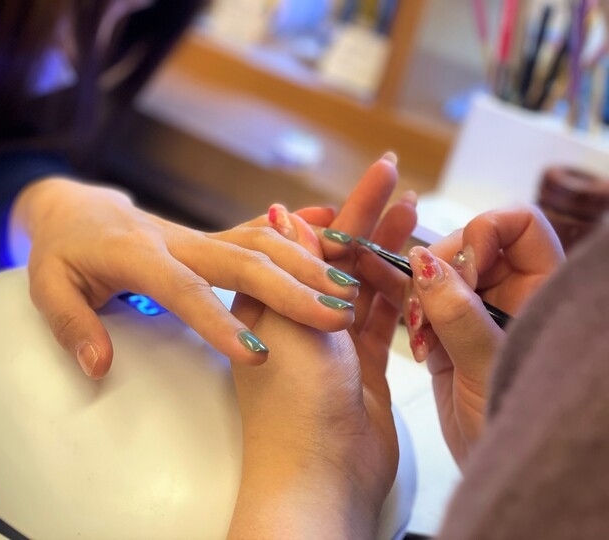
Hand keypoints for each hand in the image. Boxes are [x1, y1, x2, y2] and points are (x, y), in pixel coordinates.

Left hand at [8, 177, 359, 377]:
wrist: (77, 209)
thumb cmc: (62, 253)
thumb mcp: (48, 288)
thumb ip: (73, 326)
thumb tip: (99, 368)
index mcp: (136, 255)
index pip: (182, 289)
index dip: (220, 321)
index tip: (258, 354)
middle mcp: (176, 240)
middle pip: (242, 260)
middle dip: (291, 289)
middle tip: (336, 319)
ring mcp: (198, 235)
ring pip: (261, 243)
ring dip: (306, 265)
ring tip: (348, 293)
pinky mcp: (210, 236)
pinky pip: (260, 235)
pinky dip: (300, 238)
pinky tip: (338, 242)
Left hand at [228, 156, 417, 537]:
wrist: (320, 476)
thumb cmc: (292, 404)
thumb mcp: (290, 323)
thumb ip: (292, 269)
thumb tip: (280, 212)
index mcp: (261, 304)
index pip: (298, 243)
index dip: (332, 210)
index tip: (358, 180)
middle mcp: (293, 318)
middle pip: (332, 256)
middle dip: (363, 216)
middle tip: (391, 173)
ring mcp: (329, 342)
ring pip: (360, 282)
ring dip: (384, 246)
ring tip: (412, 206)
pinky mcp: (360, 365)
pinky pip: (381, 317)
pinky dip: (397, 289)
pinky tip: (415, 261)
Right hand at [402, 206, 564, 464]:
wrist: (503, 468)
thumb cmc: (519, 421)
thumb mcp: (490, 364)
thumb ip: (458, 312)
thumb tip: (423, 261)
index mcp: (541, 288)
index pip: (517, 225)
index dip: (484, 235)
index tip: (462, 271)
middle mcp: (509, 293)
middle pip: (468, 246)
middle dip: (439, 269)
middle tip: (428, 312)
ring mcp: (474, 314)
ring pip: (437, 273)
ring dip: (414, 289)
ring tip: (415, 327)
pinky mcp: (445, 335)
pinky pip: (419, 302)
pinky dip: (398, 298)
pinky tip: (378, 294)